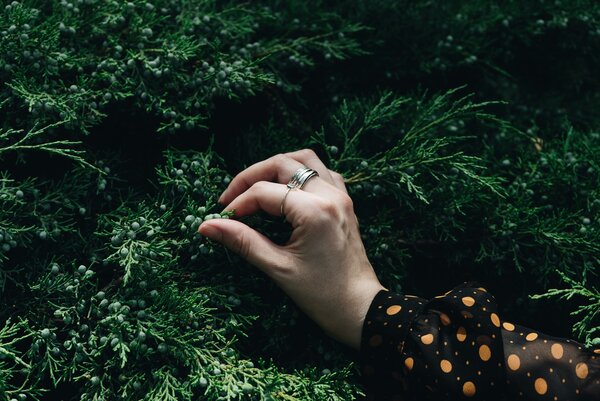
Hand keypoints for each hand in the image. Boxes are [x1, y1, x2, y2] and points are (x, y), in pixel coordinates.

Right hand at [198, 149, 384, 349]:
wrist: (361, 310)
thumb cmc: (323, 295)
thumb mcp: (278, 268)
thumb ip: (242, 241)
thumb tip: (207, 226)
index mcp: (314, 211)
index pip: (264, 192)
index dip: (238, 203)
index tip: (222, 219)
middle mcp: (330, 196)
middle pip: (283, 164)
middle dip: (251, 177)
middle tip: (231, 198)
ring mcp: (341, 197)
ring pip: (305, 160)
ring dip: (277, 167)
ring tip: (255, 187)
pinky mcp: (345, 204)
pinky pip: (323, 173)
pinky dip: (301, 174)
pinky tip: (287, 190)